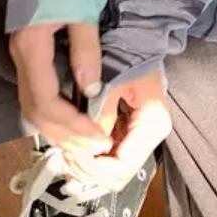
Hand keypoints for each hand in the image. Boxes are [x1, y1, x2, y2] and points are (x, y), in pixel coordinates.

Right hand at [9, 22, 108, 153]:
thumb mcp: (83, 9)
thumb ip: (86, 48)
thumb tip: (91, 90)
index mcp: (31, 46)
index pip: (45, 101)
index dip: (71, 124)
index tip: (97, 135)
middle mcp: (20, 55)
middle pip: (35, 110)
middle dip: (65, 134)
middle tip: (96, 146)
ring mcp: (21, 54)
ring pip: (31, 106)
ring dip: (58, 128)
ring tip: (86, 142)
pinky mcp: (28, 51)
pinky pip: (35, 94)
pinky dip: (53, 114)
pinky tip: (72, 120)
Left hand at [59, 64, 171, 193]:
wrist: (138, 40)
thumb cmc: (129, 55)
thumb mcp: (113, 81)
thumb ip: (102, 114)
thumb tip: (86, 144)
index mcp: (152, 125)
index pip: (121, 168)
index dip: (93, 166)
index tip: (71, 152)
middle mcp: (148, 138)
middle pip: (115, 176)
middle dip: (87, 168)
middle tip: (64, 152)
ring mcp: (138, 138)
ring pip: (109, 172)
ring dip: (85, 164)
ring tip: (66, 146)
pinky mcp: (126, 134)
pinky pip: (106, 158)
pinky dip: (88, 156)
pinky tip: (74, 143)